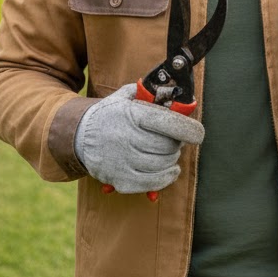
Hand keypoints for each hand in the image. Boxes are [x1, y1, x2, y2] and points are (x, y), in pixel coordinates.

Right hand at [73, 83, 204, 193]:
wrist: (79, 136)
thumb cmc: (110, 114)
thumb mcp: (125, 96)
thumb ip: (148, 93)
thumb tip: (173, 93)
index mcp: (131, 114)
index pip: (167, 122)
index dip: (189, 129)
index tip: (199, 133)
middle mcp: (127, 137)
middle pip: (167, 146)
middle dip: (177, 144)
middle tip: (175, 141)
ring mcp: (123, 160)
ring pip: (162, 165)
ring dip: (172, 160)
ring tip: (169, 154)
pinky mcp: (120, 179)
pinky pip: (152, 183)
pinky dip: (166, 178)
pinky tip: (170, 171)